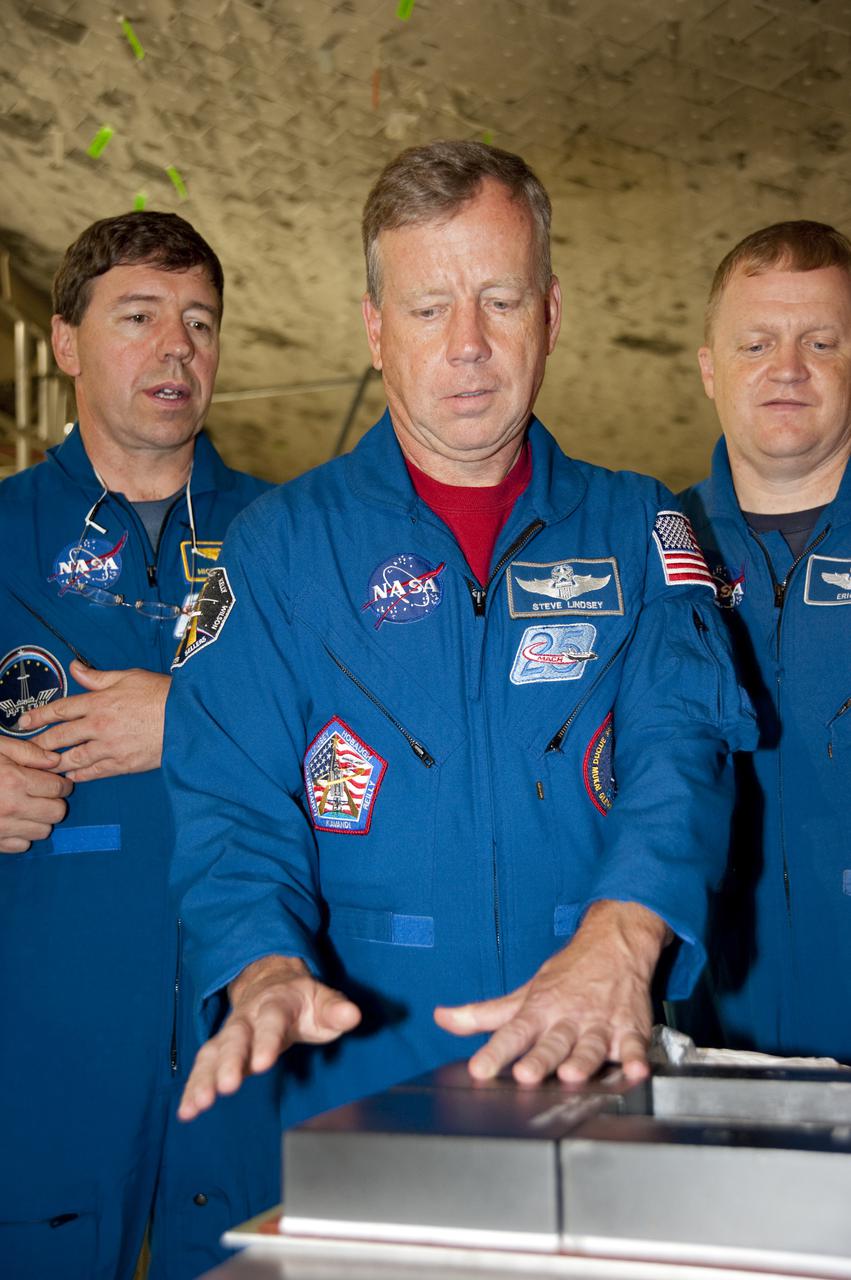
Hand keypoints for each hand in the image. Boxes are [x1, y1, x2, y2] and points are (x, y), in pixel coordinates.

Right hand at [0, 736, 72, 852]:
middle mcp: (12, 807)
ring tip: (27, 807)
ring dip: (40, 820)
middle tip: (43, 794)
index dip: (61, 783)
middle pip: (57, 812)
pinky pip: (22, 845)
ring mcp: (2, 828)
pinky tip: (12, 821)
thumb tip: (54, 761)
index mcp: (14, 780)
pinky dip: (22, 835)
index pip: (58, 787)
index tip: (57, 781)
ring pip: (43, 831)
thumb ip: (27, 751)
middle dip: (54, 802)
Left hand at [17, 660, 169, 780]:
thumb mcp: (128, 676)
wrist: (187, 719)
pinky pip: (94, 772)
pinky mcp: (123, 764)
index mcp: (99, 702)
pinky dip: (80, 774)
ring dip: (56, 762)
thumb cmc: (161, 694)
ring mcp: (110, 748)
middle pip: (60, 737)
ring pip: (73, 758)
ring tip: (46, 765)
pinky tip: (72, 775)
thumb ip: (97, 677)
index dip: (37, 716)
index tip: (23, 722)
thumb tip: (75, 669)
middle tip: (28, 749)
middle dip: (41, 743)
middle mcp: (99, 726)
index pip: (60, 710)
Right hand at [178, 955, 361, 1120]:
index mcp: (276, 1003)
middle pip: (236, 1039)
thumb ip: (336, 1010)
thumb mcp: (323, 1000)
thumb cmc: (302, 1001)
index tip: (263, 1064)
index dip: (267, 1041)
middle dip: (231, 1063)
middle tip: (227, 1087)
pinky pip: (204, 1066)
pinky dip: (193, 1087)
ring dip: (204, 1078)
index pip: (271, 1022)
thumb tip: (353, 1015)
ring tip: (198, 1105)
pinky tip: (187, 1111)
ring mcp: (231, 1033)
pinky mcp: (220, 1051)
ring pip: (213, 1053)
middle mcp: (247, 1018)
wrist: (271, 983)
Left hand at [434, 901, 667, 1084]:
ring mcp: (599, 1023)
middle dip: (539, 1059)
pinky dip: (636, 1055)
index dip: (495, 1053)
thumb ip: (484, 1014)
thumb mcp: (524, 993)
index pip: (512, 1032)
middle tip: (526, 1074)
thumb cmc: (567, 975)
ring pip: (590, 1045)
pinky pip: (635, 1043)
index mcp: (539, 1010)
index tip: (479, 1070)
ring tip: (572, 1075)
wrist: (613, 943)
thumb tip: (442, 1018)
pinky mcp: (630, 1027)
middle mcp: (568, 1018)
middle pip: (551, 1042)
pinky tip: (635, 1067)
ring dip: (582, 1060)